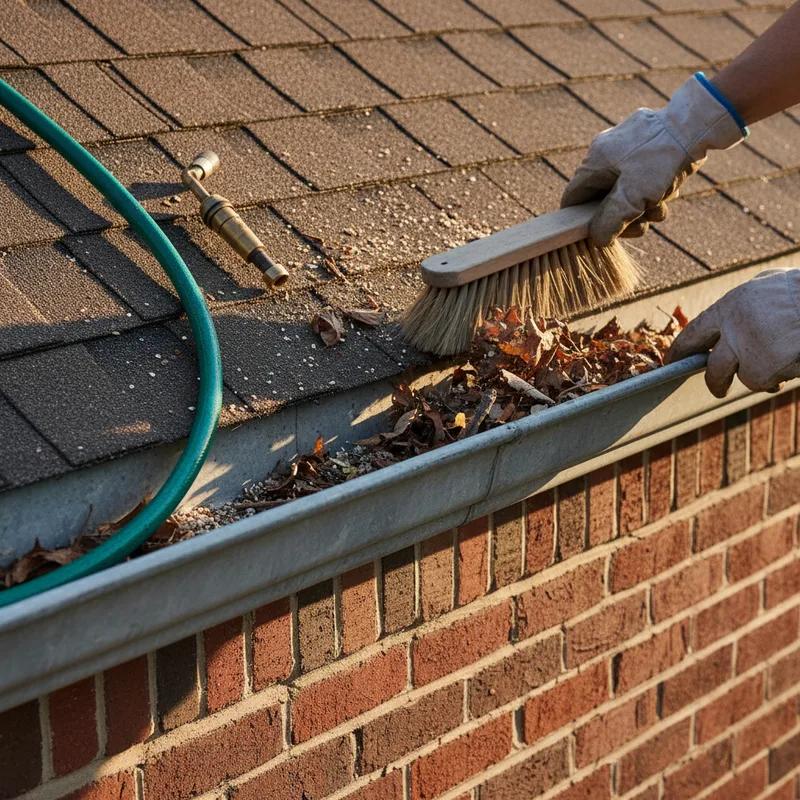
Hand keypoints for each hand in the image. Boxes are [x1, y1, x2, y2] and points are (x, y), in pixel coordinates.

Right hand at [561, 74, 744, 246]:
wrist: (700, 123)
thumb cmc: (662, 159)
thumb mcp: (633, 198)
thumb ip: (610, 222)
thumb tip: (597, 238)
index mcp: (594, 161)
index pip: (573, 199)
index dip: (582, 221)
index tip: (601, 233)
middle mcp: (605, 150)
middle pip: (602, 197)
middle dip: (623, 215)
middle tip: (643, 224)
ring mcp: (626, 144)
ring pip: (625, 188)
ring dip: (642, 205)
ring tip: (660, 206)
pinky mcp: (647, 142)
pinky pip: (641, 174)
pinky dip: (653, 188)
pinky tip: (669, 189)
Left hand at [666, 270, 799, 397]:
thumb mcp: (768, 285)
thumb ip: (744, 306)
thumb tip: (728, 324)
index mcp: (730, 306)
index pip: (694, 333)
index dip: (681, 350)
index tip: (672, 361)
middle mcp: (732, 328)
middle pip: (712, 368)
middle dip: (715, 383)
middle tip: (718, 389)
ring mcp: (746, 349)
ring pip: (745, 376)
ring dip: (764, 374)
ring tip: (786, 354)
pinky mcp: (762, 368)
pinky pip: (768, 382)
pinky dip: (782, 376)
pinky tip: (795, 359)